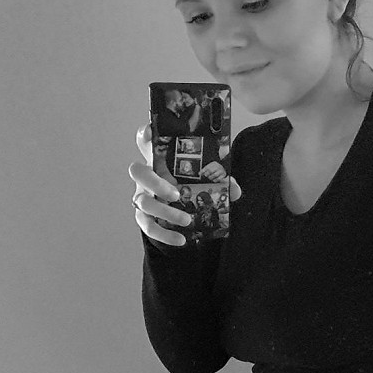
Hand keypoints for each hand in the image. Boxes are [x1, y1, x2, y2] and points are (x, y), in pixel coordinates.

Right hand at [129, 123, 240, 246]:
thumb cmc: (190, 186)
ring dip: (165, 212)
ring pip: (143, 202)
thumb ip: (219, 181)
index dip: (145, 136)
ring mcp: (143, 196)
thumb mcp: (204, 180)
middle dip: (154, 182)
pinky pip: (147, 226)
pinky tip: (181, 240)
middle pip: (138, 171)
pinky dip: (164, 235)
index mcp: (159, 159)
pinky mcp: (145, 216)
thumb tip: (234, 188)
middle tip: (175, 193)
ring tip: (187, 220)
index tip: (150, 132)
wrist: (182, 211)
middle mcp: (147, 175)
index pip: (146, 141)